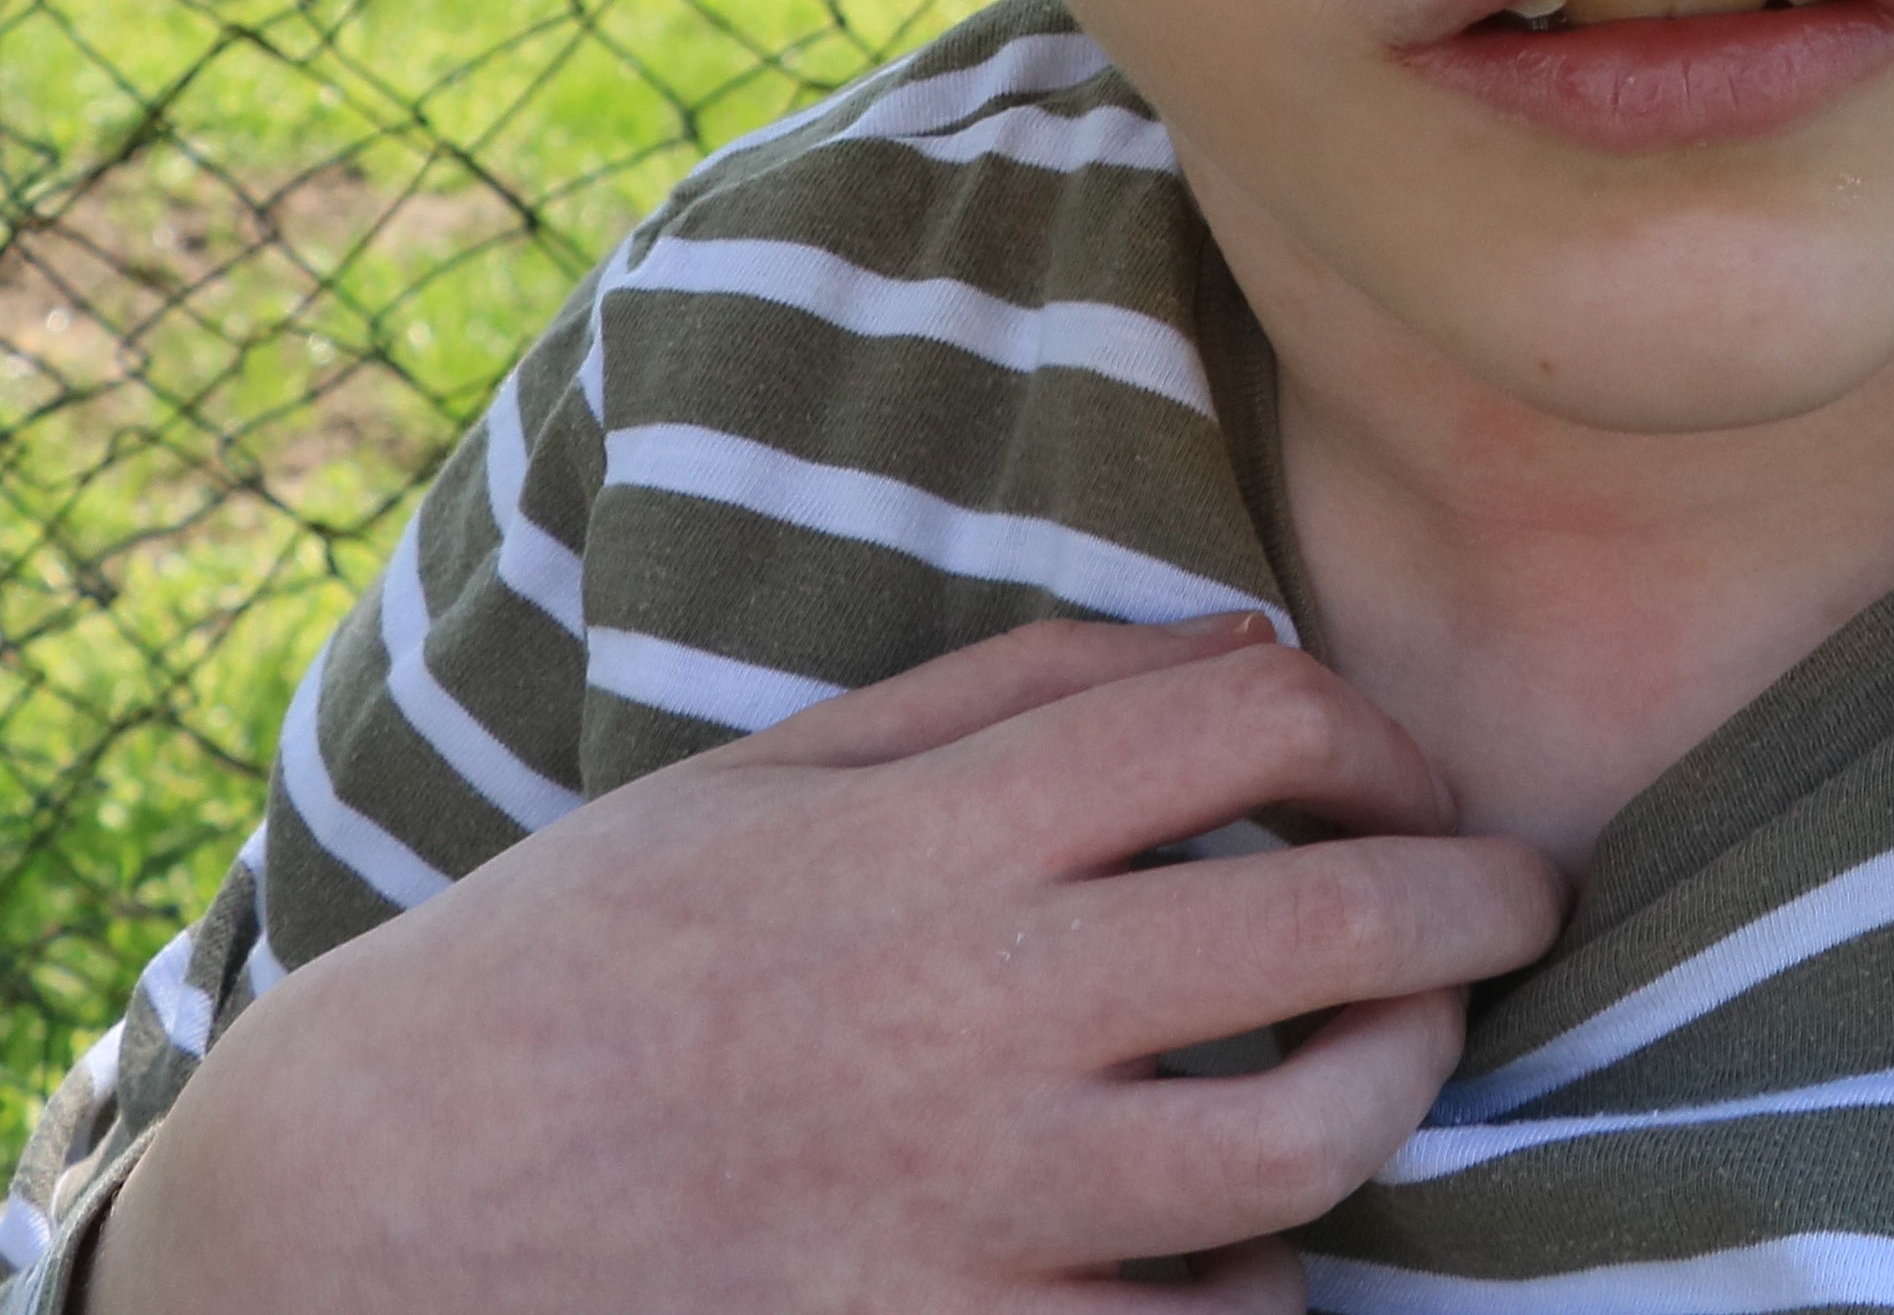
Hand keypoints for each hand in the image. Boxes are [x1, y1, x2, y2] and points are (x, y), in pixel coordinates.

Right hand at [90, 612, 1563, 1311]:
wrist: (369, 1207)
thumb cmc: (575, 967)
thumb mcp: (763, 781)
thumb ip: (1001, 701)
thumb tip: (1228, 643)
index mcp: (931, 832)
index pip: (1245, 719)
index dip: (1372, 734)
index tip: (1404, 774)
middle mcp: (977, 1003)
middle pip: (1329, 924)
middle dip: (1475, 905)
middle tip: (1523, 905)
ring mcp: (973, 1196)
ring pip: (1304, 1144)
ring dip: (1400, 1091)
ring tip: (1409, 1068)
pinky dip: (1257, 1288)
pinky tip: (1248, 1249)